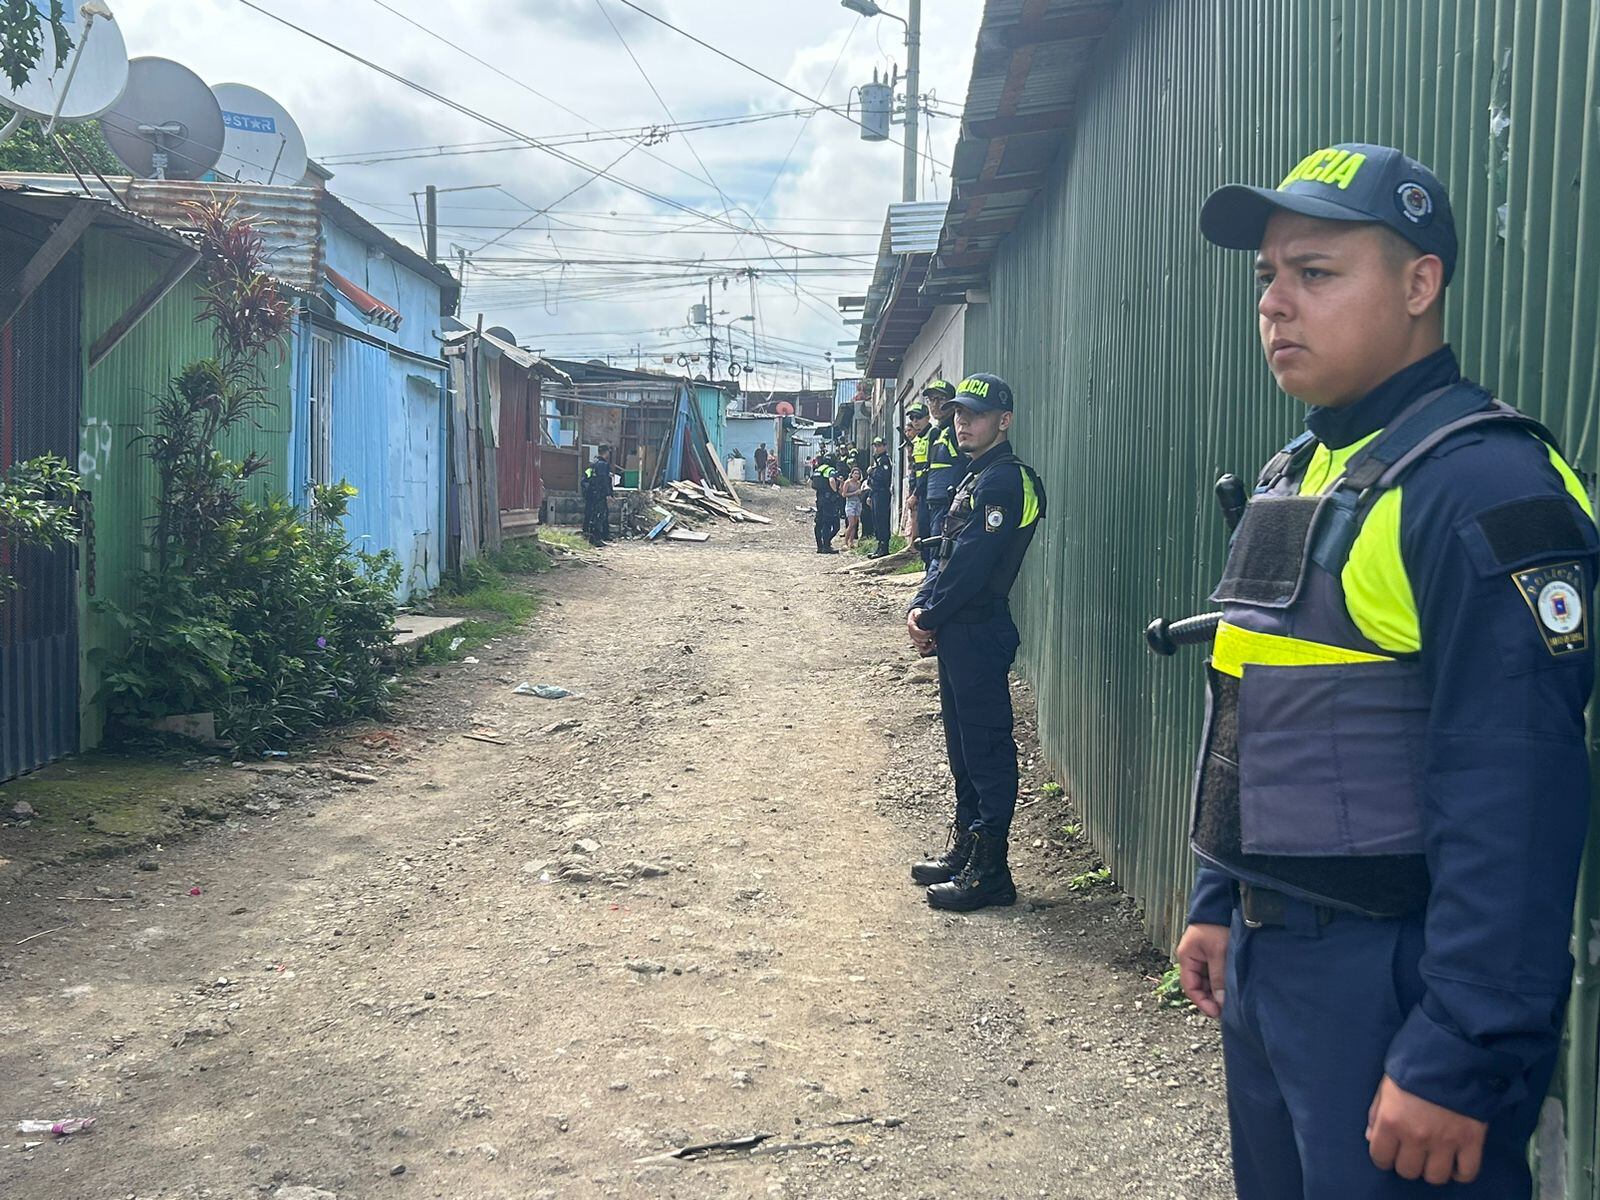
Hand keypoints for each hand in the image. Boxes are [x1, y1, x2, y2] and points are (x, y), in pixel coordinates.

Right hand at [906, 608, 935, 653]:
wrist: (915, 617)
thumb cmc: (917, 614)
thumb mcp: (917, 611)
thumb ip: (917, 612)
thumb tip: (918, 615)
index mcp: (911, 625)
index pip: (916, 631)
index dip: (924, 633)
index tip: (932, 631)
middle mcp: (911, 633)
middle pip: (917, 639)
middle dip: (927, 638)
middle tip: (934, 635)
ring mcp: (913, 638)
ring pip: (918, 644)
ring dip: (926, 644)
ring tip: (933, 641)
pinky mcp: (917, 642)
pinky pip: (919, 649)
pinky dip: (925, 650)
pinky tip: (931, 648)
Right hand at [1176, 922, 1229, 1017]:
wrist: (1223, 904)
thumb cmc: (1216, 925)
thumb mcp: (1218, 953)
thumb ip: (1218, 978)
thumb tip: (1220, 1002)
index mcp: (1187, 957)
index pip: (1190, 987)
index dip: (1202, 1002)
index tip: (1216, 1013)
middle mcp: (1192, 958)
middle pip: (1199, 985)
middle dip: (1211, 998)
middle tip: (1227, 1008)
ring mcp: (1202, 956)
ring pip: (1207, 980)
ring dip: (1218, 990)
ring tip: (1231, 998)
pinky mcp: (1212, 954)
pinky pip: (1214, 973)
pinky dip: (1221, 981)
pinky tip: (1231, 986)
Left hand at [1367, 1076, 1487, 1184]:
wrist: (1453, 1052)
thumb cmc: (1413, 1064)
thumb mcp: (1386, 1085)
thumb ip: (1376, 1113)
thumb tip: (1372, 1138)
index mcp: (1391, 1121)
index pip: (1380, 1158)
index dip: (1383, 1157)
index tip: (1389, 1151)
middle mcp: (1416, 1137)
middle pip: (1408, 1171)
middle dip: (1407, 1163)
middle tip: (1411, 1151)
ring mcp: (1445, 1142)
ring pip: (1435, 1177)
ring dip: (1432, 1169)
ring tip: (1432, 1157)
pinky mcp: (1471, 1142)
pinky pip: (1466, 1173)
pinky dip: (1460, 1173)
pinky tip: (1455, 1163)